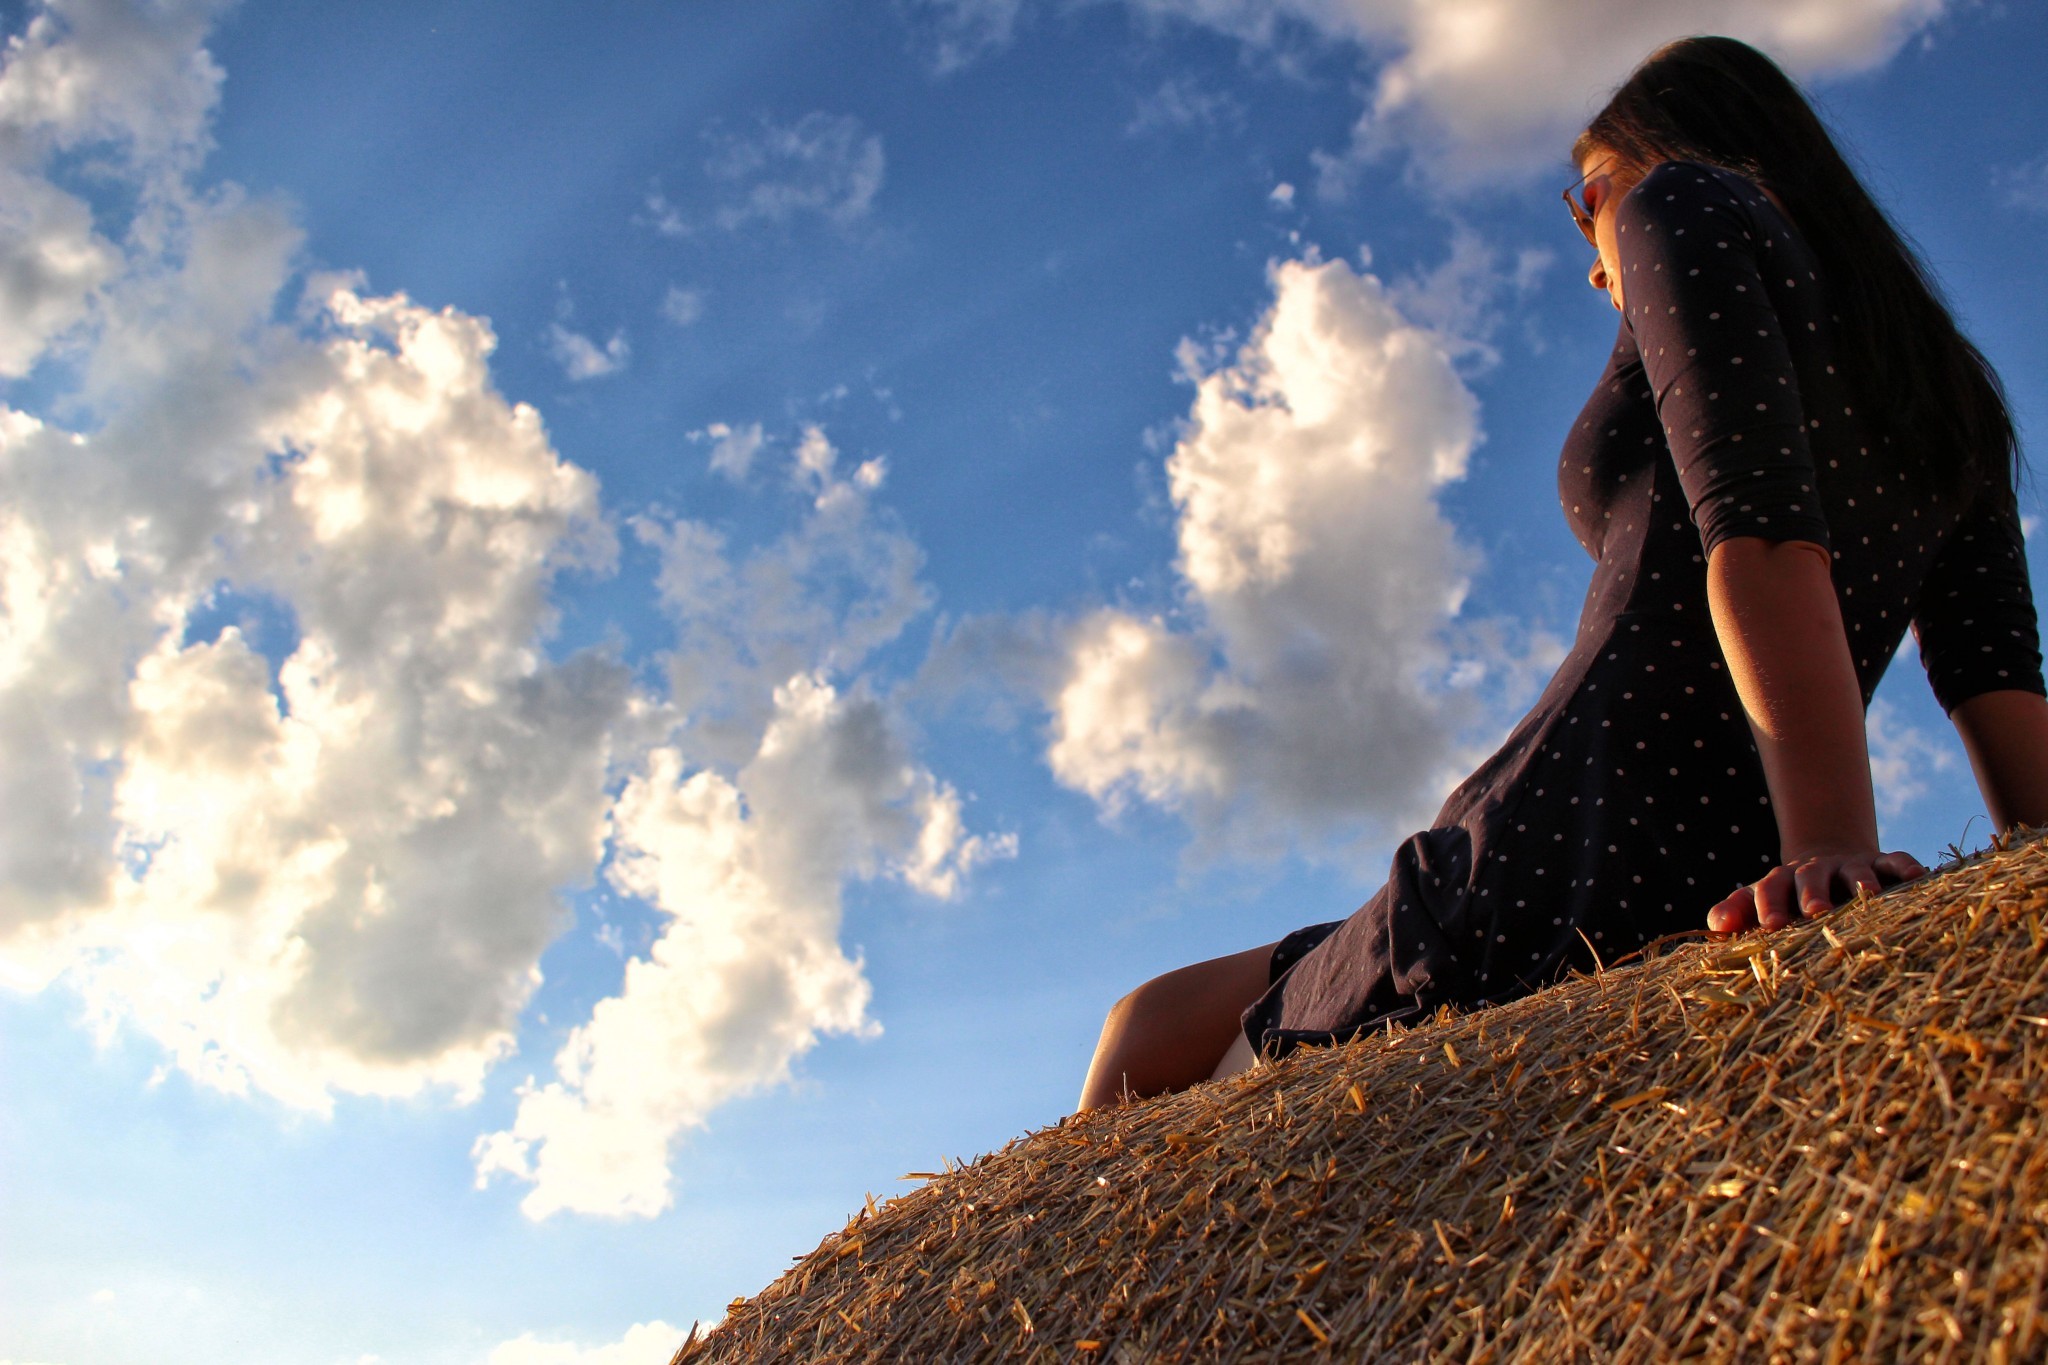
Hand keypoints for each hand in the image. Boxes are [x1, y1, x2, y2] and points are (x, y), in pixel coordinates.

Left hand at [1706, 847, 1926, 933]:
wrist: (1826, 862)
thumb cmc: (1788, 898)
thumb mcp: (1761, 903)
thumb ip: (1736, 912)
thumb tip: (1715, 926)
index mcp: (1780, 883)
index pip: (1768, 891)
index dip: (1767, 905)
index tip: (1770, 926)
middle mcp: (1814, 871)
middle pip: (1809, 879)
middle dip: (1811, 894)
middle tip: (1814, 912)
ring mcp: (1849, 866)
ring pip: (1854, 871)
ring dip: (1860, 881)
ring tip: (1868, 895)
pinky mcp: (1881, 863)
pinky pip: (1894, 861)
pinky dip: (1904, 866)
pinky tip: (1917, 876)